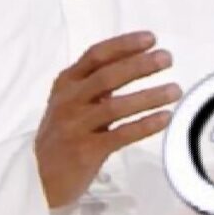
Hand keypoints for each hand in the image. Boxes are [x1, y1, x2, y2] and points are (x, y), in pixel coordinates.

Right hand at [35, 31, 181, 207]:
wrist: (38, 176)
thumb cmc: (64, 132)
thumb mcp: (72, 101)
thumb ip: (97, 83)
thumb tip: (138, 59)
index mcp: (67, 83)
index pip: (96, 56)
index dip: (124, 45)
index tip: (151, 38)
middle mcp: (69, 101)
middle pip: (107, 77)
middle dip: (139, 65)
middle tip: (167, 58)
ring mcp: (75, 126)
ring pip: (115, 106)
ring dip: (148, 96)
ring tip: (175, 90)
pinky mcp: (85, 151)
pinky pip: (120, 135)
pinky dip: (144, 125)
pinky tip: (164, 118)